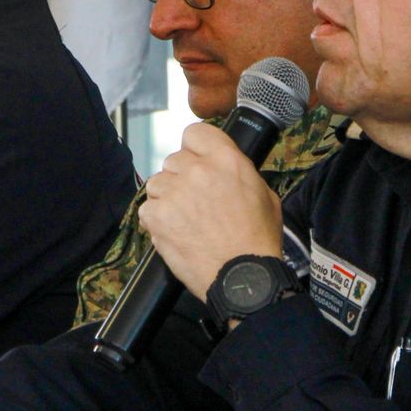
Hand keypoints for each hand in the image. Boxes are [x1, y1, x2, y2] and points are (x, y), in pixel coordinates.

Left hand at [137, 122, 283, 297]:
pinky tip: (175, 232)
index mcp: (226, 159)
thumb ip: (238, 172)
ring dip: (167, 197)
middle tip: (195, 201)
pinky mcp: (157, 216)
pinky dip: (156, 220)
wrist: (242, 277)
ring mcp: (174, 193)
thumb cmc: (256, 240)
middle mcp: (197, 170)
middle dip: (182, 177)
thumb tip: (222, 166)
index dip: (195, 149)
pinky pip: (147, 208)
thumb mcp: (263, 194)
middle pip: (174, 160)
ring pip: (157, 183)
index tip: (197, 162)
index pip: (194, 133)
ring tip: (185, 219)